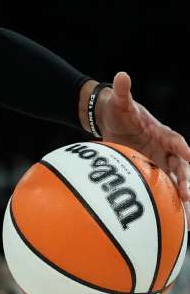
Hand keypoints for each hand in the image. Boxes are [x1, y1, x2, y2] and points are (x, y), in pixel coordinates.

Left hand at [95, 72, 189, 201]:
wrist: (112, 120)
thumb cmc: (118, 111)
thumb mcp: (119, 102)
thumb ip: (121, 91)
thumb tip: (121, 76)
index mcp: (160, 132)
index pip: (175, 140)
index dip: (181, 148)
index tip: (187, 155)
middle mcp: (164, 148)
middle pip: (180, 165)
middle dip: (186, 179)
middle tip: (187, 194)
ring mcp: (159, 160)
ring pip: (176, 179)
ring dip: (182, 194)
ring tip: (187, 211)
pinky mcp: (151, 171)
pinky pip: (164, 187)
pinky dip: (170, 200)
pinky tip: (176, 218)